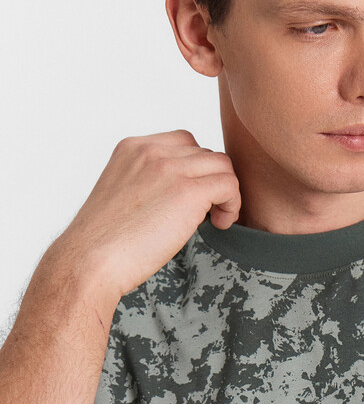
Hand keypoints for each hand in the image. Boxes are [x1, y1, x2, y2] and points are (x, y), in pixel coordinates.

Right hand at [52, 129, 240, 300]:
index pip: (184, 142)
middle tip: (204, 213)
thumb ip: (150, 181)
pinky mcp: (188, 191)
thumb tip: (184, 192)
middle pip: (206, 153)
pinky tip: (219, 224)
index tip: (190, 197)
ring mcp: (170, 168)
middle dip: (210, 182)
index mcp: (133, 148)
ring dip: (225, 192)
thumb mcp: (123, 194)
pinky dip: (232, 204)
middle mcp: (152, 151)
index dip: (195, 170)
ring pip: (223, 166)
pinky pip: (230, 185)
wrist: (90, 261)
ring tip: (214, 219)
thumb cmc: (103, 241)